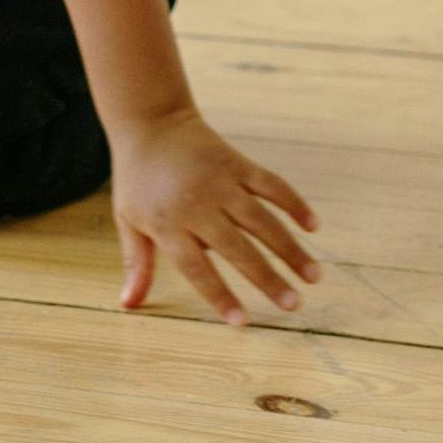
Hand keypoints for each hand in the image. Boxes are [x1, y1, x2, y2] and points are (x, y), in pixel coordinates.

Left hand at [109, 110, 321, 324]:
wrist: (148, 121)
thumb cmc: (137, 178)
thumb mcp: (127, 219)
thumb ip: (137, 263)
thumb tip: (128, 305)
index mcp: (168, 223)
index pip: (197, 268)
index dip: (219, 295)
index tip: (242, 322)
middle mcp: (197, 204)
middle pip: (237, 248)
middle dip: (268, 279)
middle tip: (294, 305)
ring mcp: (220, 181)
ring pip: (262, 220)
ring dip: (290, 248)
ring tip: (314, 277)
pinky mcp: (237, 162)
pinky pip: (270, 184)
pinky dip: (293, 203)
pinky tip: (313, 226)